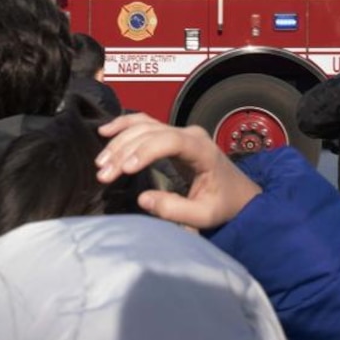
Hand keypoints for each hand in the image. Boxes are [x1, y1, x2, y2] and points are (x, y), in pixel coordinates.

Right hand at [96, 113, 260, 229]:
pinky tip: (105, 131)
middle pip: (150, 133)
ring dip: (119, 141)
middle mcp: (190, 134)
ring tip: (101, 164)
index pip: (170, 140)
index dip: (145, 151)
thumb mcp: (204, 216)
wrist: (237, 194)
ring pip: (143, 126)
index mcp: (202, 149)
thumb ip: (175, 210)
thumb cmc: (223, 204)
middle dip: (124, 151)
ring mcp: (180, 131)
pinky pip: (144, 123)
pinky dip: (124, 125)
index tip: (124, 168)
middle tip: (104, 175)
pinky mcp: (171, 135)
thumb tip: (143, 198)